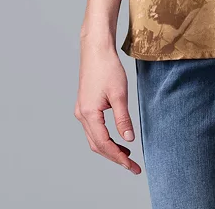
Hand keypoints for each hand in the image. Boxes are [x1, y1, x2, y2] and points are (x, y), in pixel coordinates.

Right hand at [74, 41, 141, 173]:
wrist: (96, 49)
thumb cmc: (108, 68)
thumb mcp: (119, 94)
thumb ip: (123, 119)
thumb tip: (129, 140)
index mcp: (89, 114)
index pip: (104, 144)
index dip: (119, 158)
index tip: (132, 166)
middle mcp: (82, 115)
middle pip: (97, 145)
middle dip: (114, 157)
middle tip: (132, 166)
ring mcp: (82, 110)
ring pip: (94, 138)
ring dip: (109, 149)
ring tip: (127, 155)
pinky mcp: (85, 105)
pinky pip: (94, 129)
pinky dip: (105, 137)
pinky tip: (118, 138)